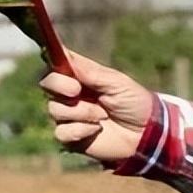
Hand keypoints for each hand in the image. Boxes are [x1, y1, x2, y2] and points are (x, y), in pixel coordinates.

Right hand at [40, 49, 153, 164]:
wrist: (145, 134)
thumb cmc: (134, 103)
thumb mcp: (116, 83)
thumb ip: (90, 72)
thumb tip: (65, 56)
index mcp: (81, 76)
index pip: (56, 65)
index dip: (55, 67)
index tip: (67, 73)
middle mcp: (70, 94)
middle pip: (46, 84)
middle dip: (60, 86)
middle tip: (77, 91)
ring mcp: (69, 115)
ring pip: (54, 109)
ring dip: (80, 112)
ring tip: (101, 116)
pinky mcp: (71, 137)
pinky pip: (60, 132)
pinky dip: (79, 130)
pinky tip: (96, 130)